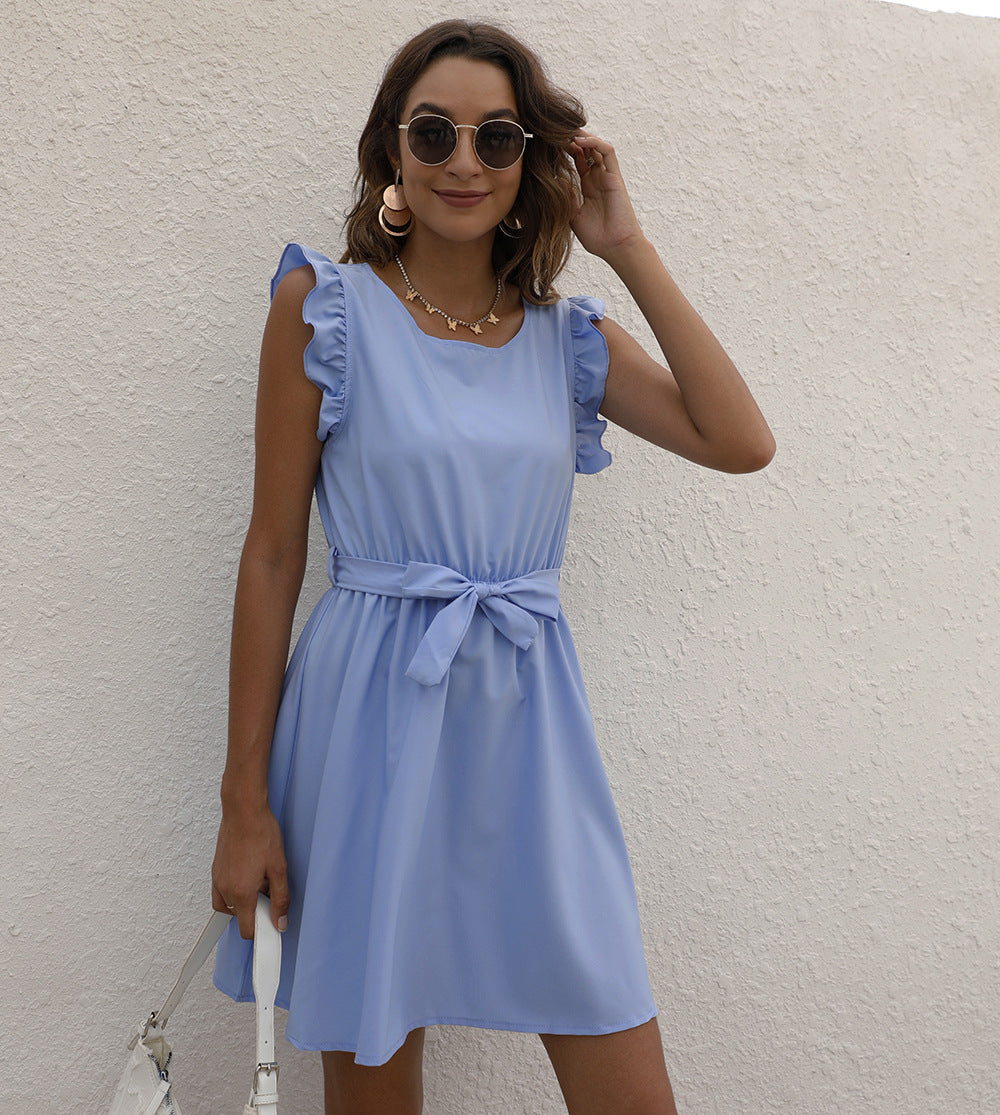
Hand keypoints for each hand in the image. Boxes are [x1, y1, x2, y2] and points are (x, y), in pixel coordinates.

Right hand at [211, 800, 289, 939]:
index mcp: (242, 893)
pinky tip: (247, 874)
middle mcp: (225, 889)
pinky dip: (233, 892)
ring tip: (258, 880)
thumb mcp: (279, 868)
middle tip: (269, 889)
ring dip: (243, 901)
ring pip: (228, 906)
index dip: (261, 930)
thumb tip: (280, 922)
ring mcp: (217, 879)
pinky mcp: (215, 870)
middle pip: (239, 917)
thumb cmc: (261, 834)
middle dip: (255, 911)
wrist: (244, 810)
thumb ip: (280, 899)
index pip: (247, 930)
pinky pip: (221, 892)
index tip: (272, 924)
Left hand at [568, 132, 645, 262]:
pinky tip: (579, 141)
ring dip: (582, 136)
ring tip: (565, 130)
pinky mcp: (615, 177)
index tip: (549, 144)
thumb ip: (566, 197)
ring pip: (596, 146)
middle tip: (555, 131)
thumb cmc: (597, 237)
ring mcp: (607, 176)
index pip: (577, 160)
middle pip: (586, 149)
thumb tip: (555, 179)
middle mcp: (598, 178)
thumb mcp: (573, 216)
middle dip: (572, 138)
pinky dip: (594, 142)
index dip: (565, 149)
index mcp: (588, 187)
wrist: (615, 248)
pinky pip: (607, 152)